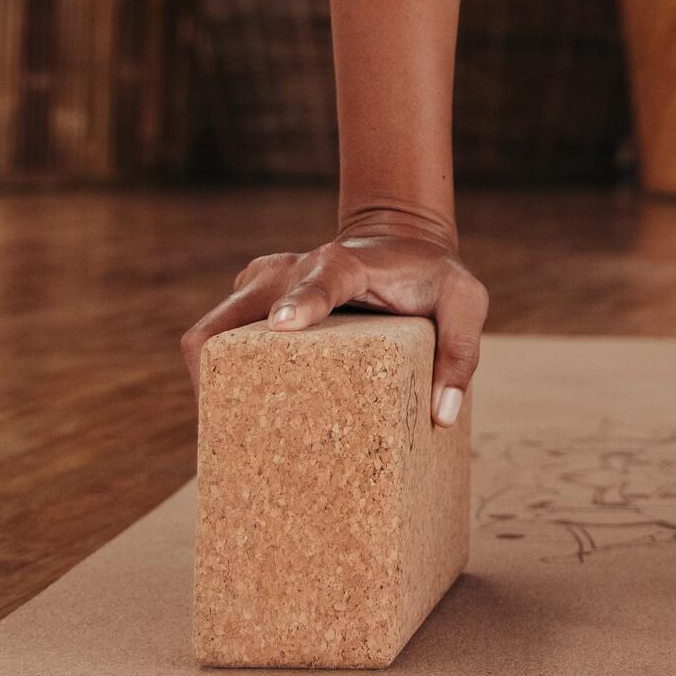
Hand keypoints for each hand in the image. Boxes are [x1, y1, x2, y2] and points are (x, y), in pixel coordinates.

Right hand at [181, 213, 488, 426]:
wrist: (400, 242)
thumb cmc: (433, 276)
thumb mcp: (465, 300)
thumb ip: (461, 351)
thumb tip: (442, 413)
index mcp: (342, 264)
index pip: (319, 279)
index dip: (301, 301)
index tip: (285, 323)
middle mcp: (288, 271)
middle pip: (231, 316)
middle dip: (220, 367)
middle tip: (235, 423)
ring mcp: (262, 285)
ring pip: (210, 333)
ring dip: (212, 379)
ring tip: (232, 433)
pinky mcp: (251, 302)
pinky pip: (218, 341)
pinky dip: (219, 375)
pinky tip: (237, 417)